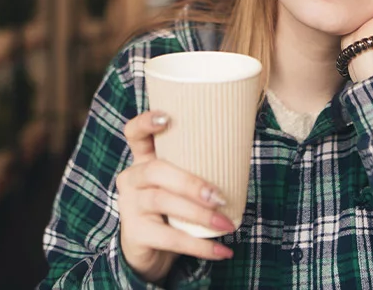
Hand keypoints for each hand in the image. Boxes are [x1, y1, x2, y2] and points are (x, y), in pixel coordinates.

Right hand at [115, 112, 234, 282]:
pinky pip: (169, 237)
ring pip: (163, 202)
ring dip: (200, 214)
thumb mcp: (181, 187)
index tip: (167, 117)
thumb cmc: (173, 211)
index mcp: (143, 161)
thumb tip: (243, 157)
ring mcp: (129, 206)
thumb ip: (198, 170)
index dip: (146, 122)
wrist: (151, 253)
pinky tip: (222, 251)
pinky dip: (200, 246)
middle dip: (190, 182)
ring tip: (227, 224)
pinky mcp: (134, 234)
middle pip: (156, 170)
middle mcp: (132, 179)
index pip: (134, 134)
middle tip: (219, 197)